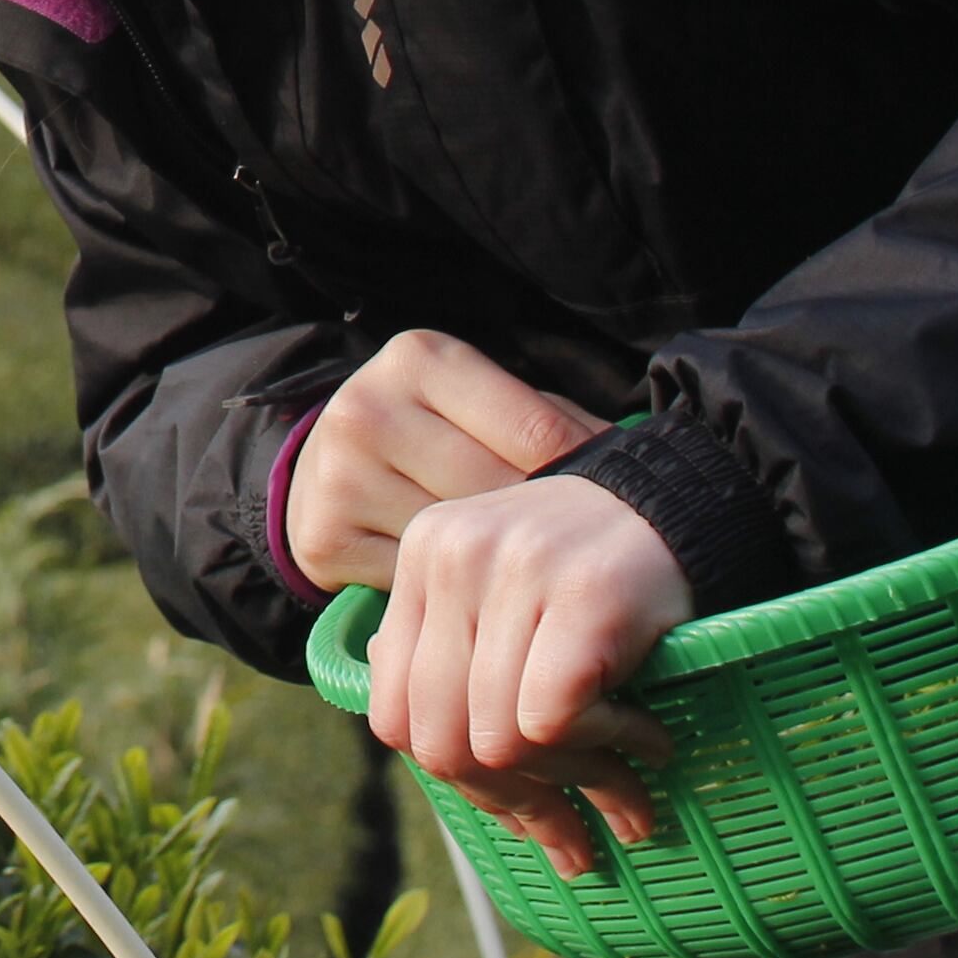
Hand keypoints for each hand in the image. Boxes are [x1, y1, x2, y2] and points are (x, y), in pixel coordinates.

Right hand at [282, 327, 610, 595]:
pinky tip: (480, 596)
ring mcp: (341, 477)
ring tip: (541, 582)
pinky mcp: (324, 540)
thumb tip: (635, 464)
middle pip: (497, 493)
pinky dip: (454, 597)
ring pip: (460, 544)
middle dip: (547, 531)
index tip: (624, 517)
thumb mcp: (486, 403)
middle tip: (591, 561)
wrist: (321, 465)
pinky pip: (419, 584)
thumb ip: (554, 424)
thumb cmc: (435, 431)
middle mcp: (370, 409)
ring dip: (505, 571)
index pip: (535, 431)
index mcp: (420, 360)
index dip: (589, 478)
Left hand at [366, 478, 691, 879]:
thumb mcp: (507, 601)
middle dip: (515, 807)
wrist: (692, 499)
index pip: (395, 714)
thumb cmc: (599, 568)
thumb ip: (463, 663)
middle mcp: (451, 559)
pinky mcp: (581, 593)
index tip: (518, 813)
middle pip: (442, 739)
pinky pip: (556, 718)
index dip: (454, 782)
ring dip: (576, 786)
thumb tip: (451, 770)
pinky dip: (608, 748)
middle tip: (575, 838)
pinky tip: (649, 739)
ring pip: (501, 740)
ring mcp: (512, 571)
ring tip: (629, 794)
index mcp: (422, 562)